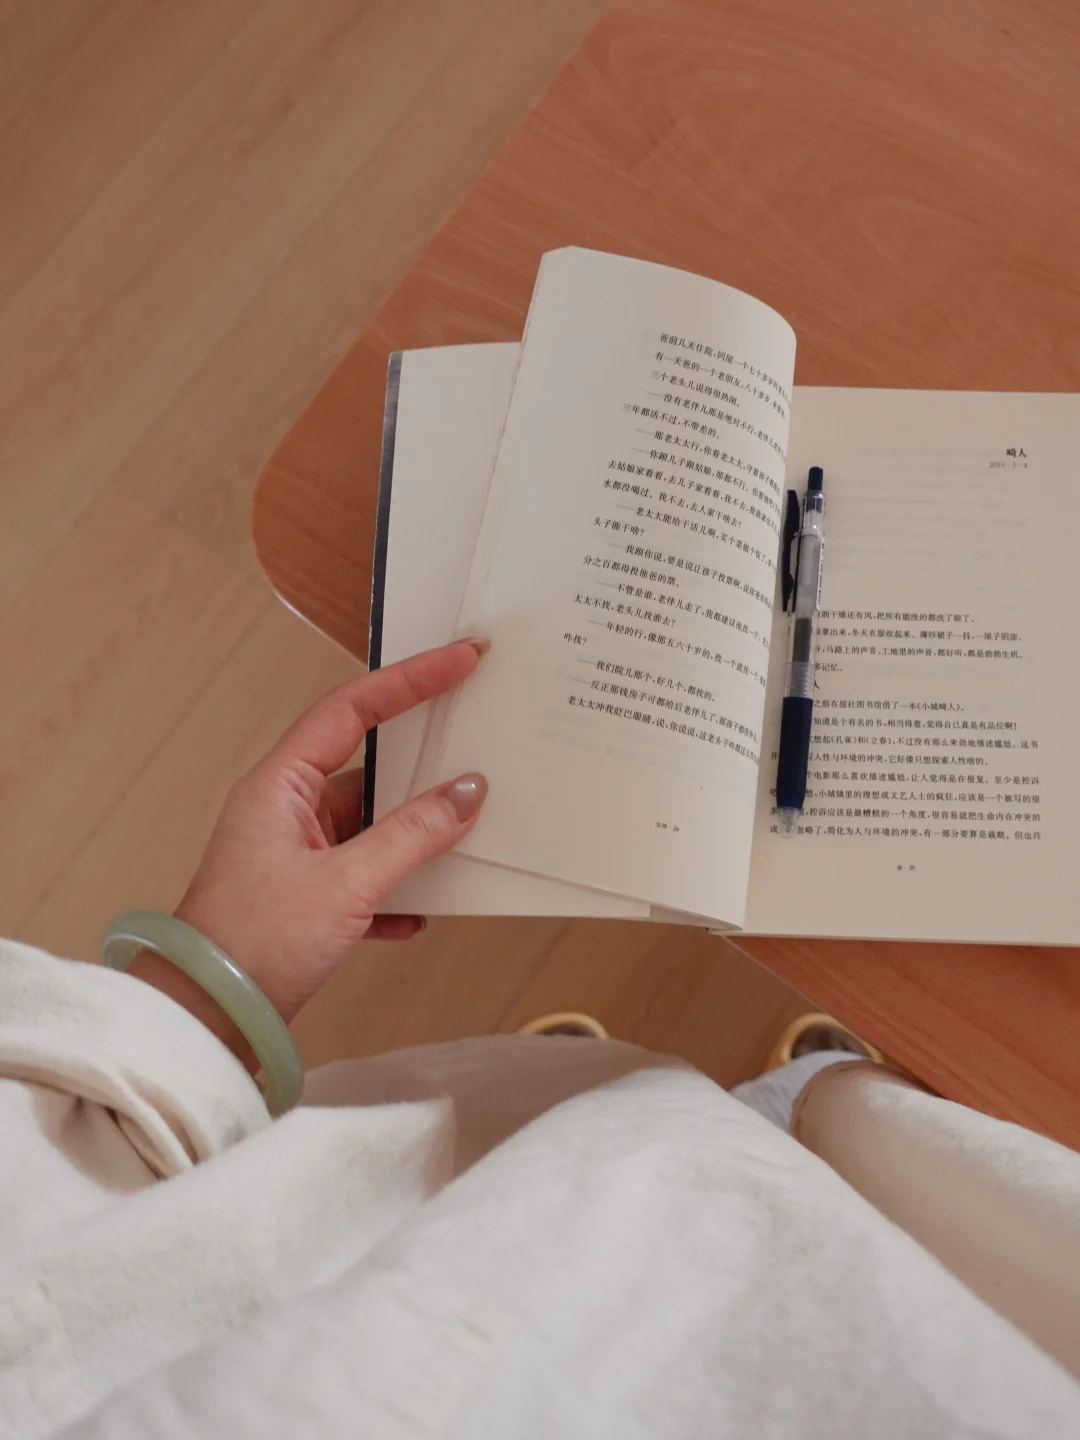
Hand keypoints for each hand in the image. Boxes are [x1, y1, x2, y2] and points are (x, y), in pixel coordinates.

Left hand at [130, 640, 487, 1062]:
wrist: (208, 1020)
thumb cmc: (251, 945)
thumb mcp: (346, 884)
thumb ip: (413, 835)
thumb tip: (467, 792)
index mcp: (280, 786)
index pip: (351, 710)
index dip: (409, 680)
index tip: (459, 660)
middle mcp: (284, 810)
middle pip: (367, 768)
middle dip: (421, 766)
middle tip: (475, 744)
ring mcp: (294, 854)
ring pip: (370, 826)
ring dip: (413, 835)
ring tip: (463, 831)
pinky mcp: (303, 898)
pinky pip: (364, 875)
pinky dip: (395, 888)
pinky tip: (418, 911)